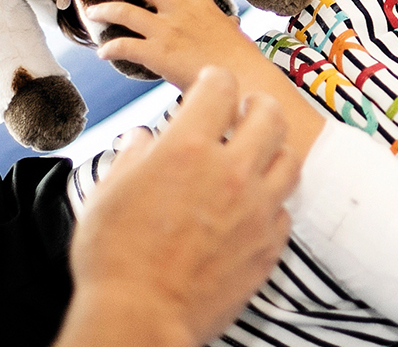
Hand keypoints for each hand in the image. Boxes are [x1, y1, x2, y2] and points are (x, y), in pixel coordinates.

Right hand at [58, 68, 297, 346]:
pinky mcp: (267, 246)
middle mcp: (231, 172)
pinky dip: (272, 201)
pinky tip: (255, 205)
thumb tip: (142, 139)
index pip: (220, 87)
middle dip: (256, 105)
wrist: (142, 318)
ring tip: (257, 156)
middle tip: (244, 112)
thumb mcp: (107, 194)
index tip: (210, 85)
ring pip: (290, 160)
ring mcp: (256, 210)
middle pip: (269, 115)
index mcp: (188, 149)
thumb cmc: (114, 259)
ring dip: (273, 151)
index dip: (214, 80)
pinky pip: (285, 210)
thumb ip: (132, 157)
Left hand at [91, 0, 328, 168]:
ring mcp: (169, 32)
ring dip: (105, 10)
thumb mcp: (233, 34)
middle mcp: (183, 11)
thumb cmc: (243, 62)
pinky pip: (125, 46)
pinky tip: (103, 53)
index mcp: (202, 3)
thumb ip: (225, 25)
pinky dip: (110, 48)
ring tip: (94, 13)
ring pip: (126, 11)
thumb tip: (230, 25)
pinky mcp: (159, 55)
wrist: (244, 81)